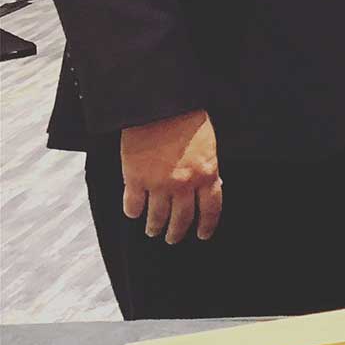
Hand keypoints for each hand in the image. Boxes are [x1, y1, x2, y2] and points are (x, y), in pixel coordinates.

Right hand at [121, 109, 222, 243]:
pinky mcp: (135, 179)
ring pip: (157, 217)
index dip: (207, 226)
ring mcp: (158, 183)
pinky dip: (133, 212)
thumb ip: (207, 170)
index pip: (211, 210)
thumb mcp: (208, 147)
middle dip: (177, 233)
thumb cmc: (188, 121)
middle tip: (172, 238)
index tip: (202, 235)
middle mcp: (184, 184)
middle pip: (182, 219)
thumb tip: (210, 188)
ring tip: (152, 230)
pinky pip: (133, 205)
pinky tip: (134, 213)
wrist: (161, 105)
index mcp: (207, 174)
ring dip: (155, 227)